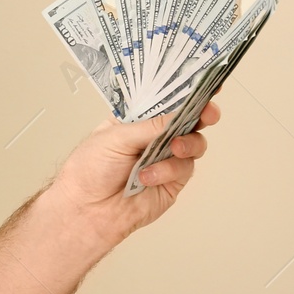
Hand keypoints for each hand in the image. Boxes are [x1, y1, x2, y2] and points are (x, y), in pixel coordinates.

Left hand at [49, 96, 222, 243]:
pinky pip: (184, 169)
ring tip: (172, 148)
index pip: (165, 101)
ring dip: (186, 144)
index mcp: (137, 120)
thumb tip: (178, 115)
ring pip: (194, 143)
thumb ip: (149, 127)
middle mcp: (154, 137)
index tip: (205, 84)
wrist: (86, 210)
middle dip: (202, 113)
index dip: (185, 92)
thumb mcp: (115, 138)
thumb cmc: (88, 170)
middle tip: (207, 113)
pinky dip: (168, 170)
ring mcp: (165, 159)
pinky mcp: (172, 182)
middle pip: (187, 120)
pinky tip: (148, 176)